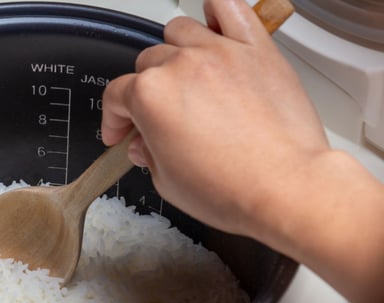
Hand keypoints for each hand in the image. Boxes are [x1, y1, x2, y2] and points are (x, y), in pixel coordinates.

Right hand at [101, 0, 383, 302]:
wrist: (285, 187)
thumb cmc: (231, 188)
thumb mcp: (167, 182)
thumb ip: (148, 154)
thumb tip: (146, 143)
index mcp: (149, 96)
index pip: (116, 95)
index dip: (114, 118)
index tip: (121, 131)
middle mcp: (180, 65)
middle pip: (147, 62)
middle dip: (145, 91)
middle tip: (157, 118)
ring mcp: (219, 52)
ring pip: (179, 31)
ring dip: (174, 52)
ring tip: (183, 76)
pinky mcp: (255, 50)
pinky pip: (230, 9)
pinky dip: (217, 12)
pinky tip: (214, 26)